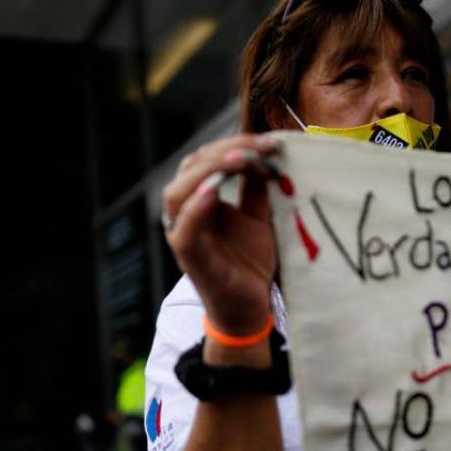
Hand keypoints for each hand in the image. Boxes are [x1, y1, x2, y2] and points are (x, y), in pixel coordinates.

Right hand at [162, 133, 280, 333]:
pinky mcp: (188, 258)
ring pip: (179, 193)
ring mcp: (183, 235)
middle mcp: (185, 213)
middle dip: (227, 150)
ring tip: (240, 159)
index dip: (235, 143)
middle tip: (263, 146)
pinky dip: (196, 207)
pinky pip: (184, 229)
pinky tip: (214, 190)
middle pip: (191, 168)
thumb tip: (267, 154)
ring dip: (209, 171)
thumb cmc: (249, 263)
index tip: (272, 141)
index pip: (206, 158)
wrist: (249, 308)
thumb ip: (256, 188)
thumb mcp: (258, 217)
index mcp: (199, 199)